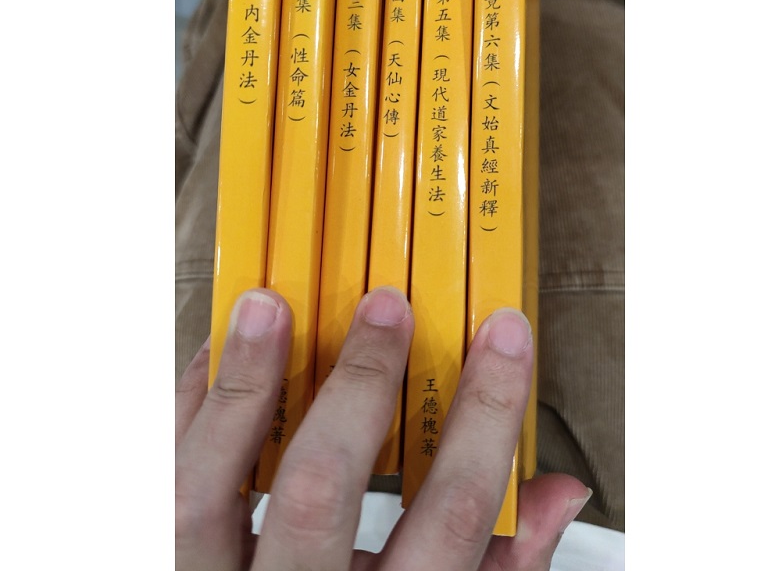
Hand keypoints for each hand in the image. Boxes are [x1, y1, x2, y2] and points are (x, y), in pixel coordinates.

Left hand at [176, 286, 590, 569]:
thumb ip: (498, 567)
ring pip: (203, 489)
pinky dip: (187, 406)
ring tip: (268, 307)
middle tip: (386, 310)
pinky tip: (220, 352)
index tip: (504, 337)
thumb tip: (558, 491)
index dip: (487, 416)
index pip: (451, 515)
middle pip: (322, 493)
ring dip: (241, 386)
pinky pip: (158, 478)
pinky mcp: (153, 560)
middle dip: (358, 388)